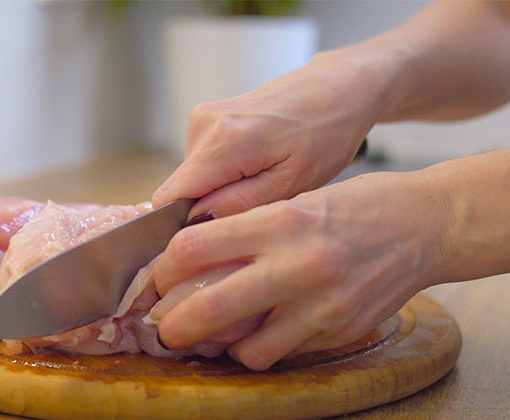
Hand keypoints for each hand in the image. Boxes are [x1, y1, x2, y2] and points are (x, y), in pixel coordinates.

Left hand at [151, 171, 447, 369]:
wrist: (425, 226)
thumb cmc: (358, 206)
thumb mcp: (298, 199)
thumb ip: (249, 230)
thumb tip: (195, 257)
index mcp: (281, 220)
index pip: (194, 247)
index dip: (165, 267)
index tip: (161, 275)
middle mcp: (298, 264)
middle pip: (209, 307)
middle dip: (174, 325)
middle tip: (166, 328)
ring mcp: (322, 304)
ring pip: (246, 348)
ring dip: (223, 346)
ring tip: (216, 336)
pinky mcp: (339, 330)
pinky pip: (283, 352)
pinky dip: (263, 348)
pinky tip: (261, 333)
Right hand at [152, 48, 397, 218]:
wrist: (338, 89)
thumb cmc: (327, 134)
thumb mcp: (292, 183)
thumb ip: (239, 205)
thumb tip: (195, 223)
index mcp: (224, 141)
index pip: (170, 198)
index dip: (182, 227)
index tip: (212, 240)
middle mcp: (203, 123)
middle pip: (180, 191)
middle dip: (208, 211)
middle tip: (255, 211)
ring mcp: (203, 116)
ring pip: (192, 179)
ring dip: (219, 192)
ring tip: (262, 183)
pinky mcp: (207, 117)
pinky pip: (202, 163)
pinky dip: (223, 175)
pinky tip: (257, 167)